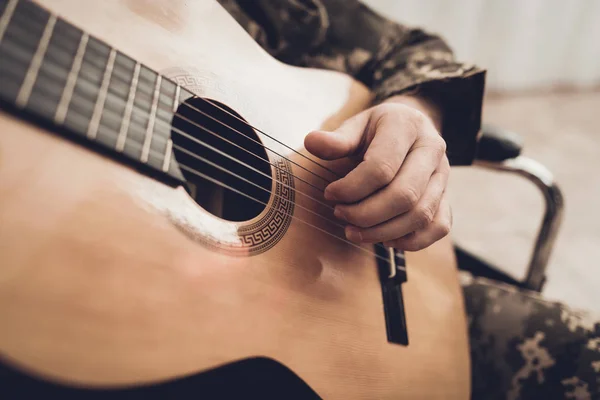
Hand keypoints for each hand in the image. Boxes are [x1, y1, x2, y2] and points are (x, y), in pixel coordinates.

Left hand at [304, 96, 451, 250]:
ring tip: (353, 231)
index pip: (381, 168)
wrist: (411, 126)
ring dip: (383, 232)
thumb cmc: (377, 130)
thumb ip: (337, 139)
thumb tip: (311, 142)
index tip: (329, 193)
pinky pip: (438, 227)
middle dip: (366, 214)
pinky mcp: (446, 196)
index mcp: (407, 126)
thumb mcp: (356, 125)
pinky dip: (410, 241)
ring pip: (420, 216)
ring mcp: (443, 176)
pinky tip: (383, 238)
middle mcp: (432, 150)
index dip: (351, 188)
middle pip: (404, 196)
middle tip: (340, 215)